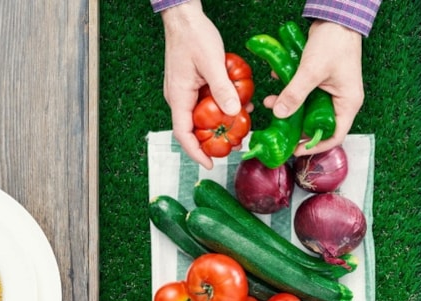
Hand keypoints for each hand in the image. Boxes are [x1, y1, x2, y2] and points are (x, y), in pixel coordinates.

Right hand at [160, 1, 240, 168]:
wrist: (184, 16)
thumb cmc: (194, 36)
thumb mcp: (212, 62)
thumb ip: (222, 89)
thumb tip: (232, 113)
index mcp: (178, 96)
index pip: (183, 134)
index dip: (196, 152)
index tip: (210, 164)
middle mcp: (178, 97)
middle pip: (193, 128)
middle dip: (212, 139)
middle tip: (234, 145)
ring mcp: (185, 90)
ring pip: (202, 114)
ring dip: (220, 121)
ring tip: (241, 124)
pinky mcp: (192, 83)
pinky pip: (206, 101)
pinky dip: (221, 105)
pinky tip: (239, 102)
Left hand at [263, 20, 363, 155]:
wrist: (337, 17)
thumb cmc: (334, 43)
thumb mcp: (311, 71)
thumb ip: (295, 93)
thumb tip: (280, 113)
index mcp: (348, 104)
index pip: (335, 135)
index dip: (315, 145)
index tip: (296, 149)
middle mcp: (341, 101)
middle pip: (318, 123)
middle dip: (296, 124)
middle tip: (278, 127)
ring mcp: (331, 91)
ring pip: (308, 108)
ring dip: (289, 106)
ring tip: (271, 102)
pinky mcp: (321, 82)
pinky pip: (305, 93)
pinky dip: (290, 91)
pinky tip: (277, 82)